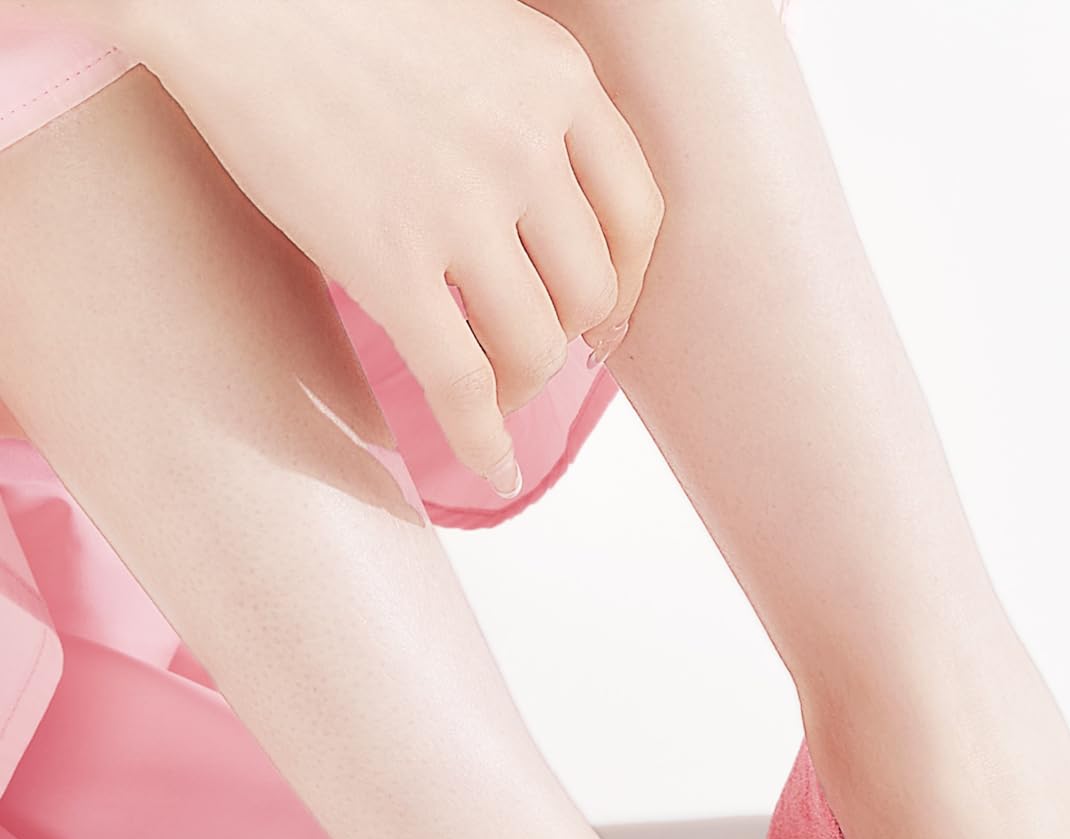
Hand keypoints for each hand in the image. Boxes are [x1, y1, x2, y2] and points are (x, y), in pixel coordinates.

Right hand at [116, 0, 663, 493]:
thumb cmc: (337, 3)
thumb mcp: (476, 28)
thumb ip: (529, 107)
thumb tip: (559, 208)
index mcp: (556, 80)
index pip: (636, 217)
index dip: (627, 281)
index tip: (606, 314)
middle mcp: (524, 146)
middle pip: (588, 291)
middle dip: (567, 333)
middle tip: (534, 343)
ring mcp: (459, 209)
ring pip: (536, 346)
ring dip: (522, 383)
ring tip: (496, 387)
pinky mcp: (389, 264)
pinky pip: (463, 384)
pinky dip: (485, 441)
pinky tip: (494, 466)